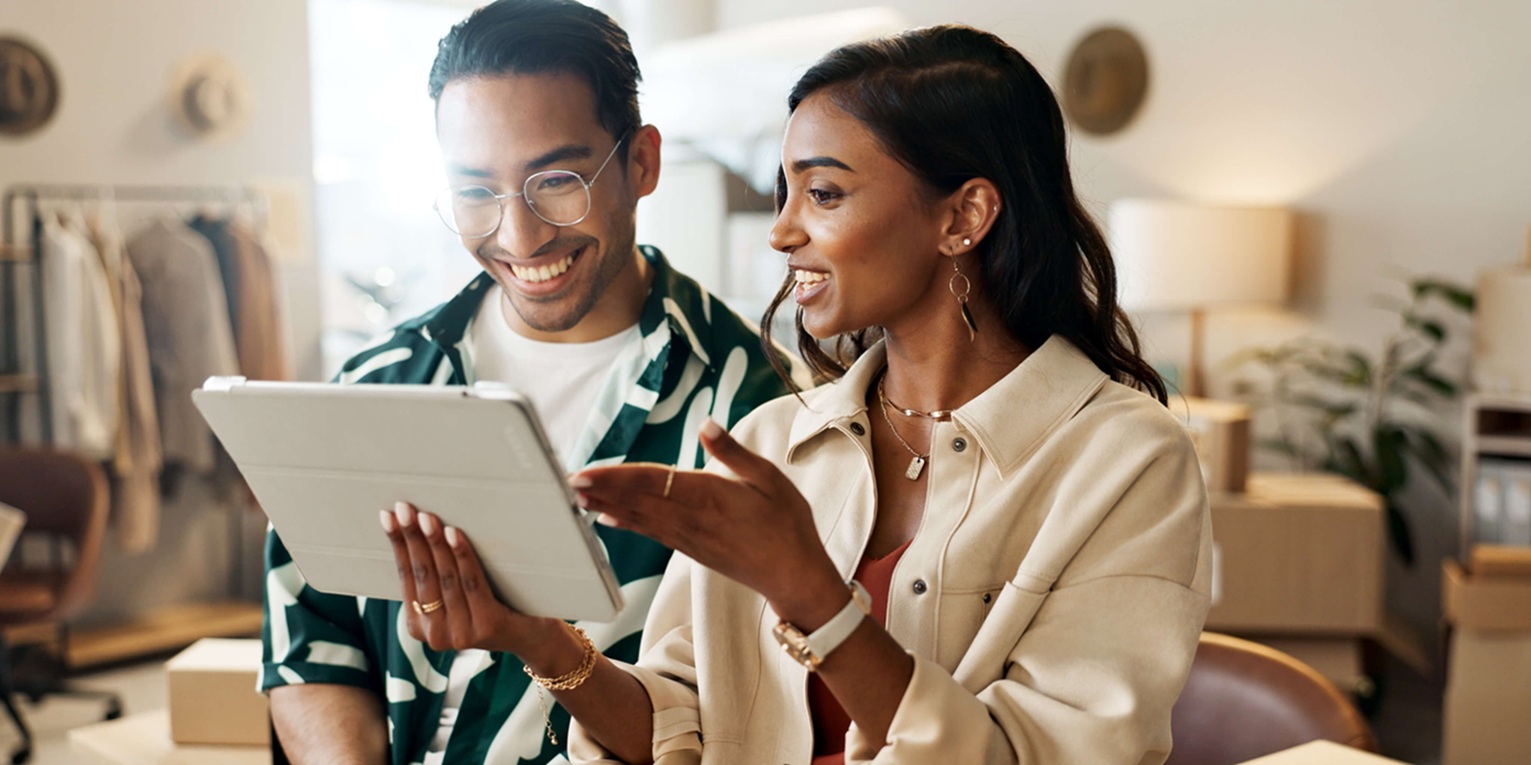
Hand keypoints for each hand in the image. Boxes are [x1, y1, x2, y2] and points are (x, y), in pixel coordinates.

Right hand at [380, 502, 568, 662]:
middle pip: (422, 575)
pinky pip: (471, 583)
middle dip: (412, 538)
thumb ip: (437, 576)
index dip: (397, 545)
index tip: (388, 516)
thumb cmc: (492, 604)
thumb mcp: (457, 594)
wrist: (534, 635)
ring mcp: (460, 634)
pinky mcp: (486, 626)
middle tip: (404, 509)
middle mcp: (435, 636)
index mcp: (419, 626)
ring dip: (434, 543)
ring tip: (428, 517)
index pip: (405, 577)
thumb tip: (418, 526)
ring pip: (445, 578)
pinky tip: (456, 534)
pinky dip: (462, 556)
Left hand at [571, 418, 843, 625]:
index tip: (585, 473)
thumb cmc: (787, 523)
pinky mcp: (690, 550)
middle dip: (599, 491)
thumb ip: (734, 452)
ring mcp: (688, 538)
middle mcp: (691, 518)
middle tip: (564, 483)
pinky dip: (626, 524)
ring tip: (576, 497)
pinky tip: (607, 519)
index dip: (615, 477)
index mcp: (709, 496)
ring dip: (605, 505)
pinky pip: (651, 533)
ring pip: (638, 518)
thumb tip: (706, 423)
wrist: (793, 576)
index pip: (652, 482)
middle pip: (636, 501)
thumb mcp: (769, 478)